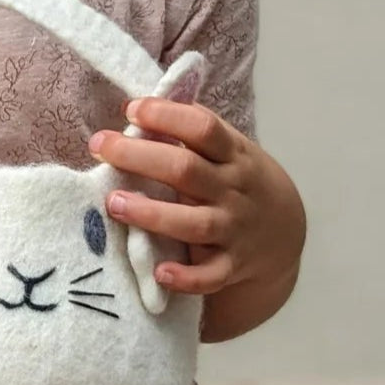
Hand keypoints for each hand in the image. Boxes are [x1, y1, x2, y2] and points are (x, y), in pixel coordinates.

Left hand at [88, 98, 305, 298]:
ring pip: (194, 223)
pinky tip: (160, 273)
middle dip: (140, 157)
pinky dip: (187, 277)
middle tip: (100, 146)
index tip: (131, 109)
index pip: (204, 128)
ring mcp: (233, 230)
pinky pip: (209, 275)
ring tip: (114, 203)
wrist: (283, 235)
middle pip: (187, 171)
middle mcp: (233, 191)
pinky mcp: (231, 267)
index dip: (167, 116)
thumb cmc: (236, 181)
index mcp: (233, 155)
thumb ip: (192, 131)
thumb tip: (139, 107)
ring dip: (152, 214)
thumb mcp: (228, 150)